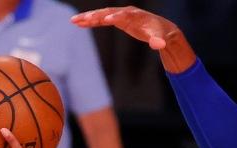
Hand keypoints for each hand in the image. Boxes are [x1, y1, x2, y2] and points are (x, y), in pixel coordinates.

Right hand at [71, 6, 195, 71]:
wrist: (162, 30)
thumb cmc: (161, 34)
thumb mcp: (161, 38)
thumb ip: (159, 41)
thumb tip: (158, 45)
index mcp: (136, 16)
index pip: (124, 15)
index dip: (117, 17)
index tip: (108, 19)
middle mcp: (126, 13)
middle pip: (108, 12)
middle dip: (96, 15)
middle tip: (83, 19)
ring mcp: (120, 15)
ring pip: (102, 14)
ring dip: (89, 17)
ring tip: (74, 20)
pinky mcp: (117, 20)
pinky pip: (101, 19)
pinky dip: (91, 21)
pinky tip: (80, 24)